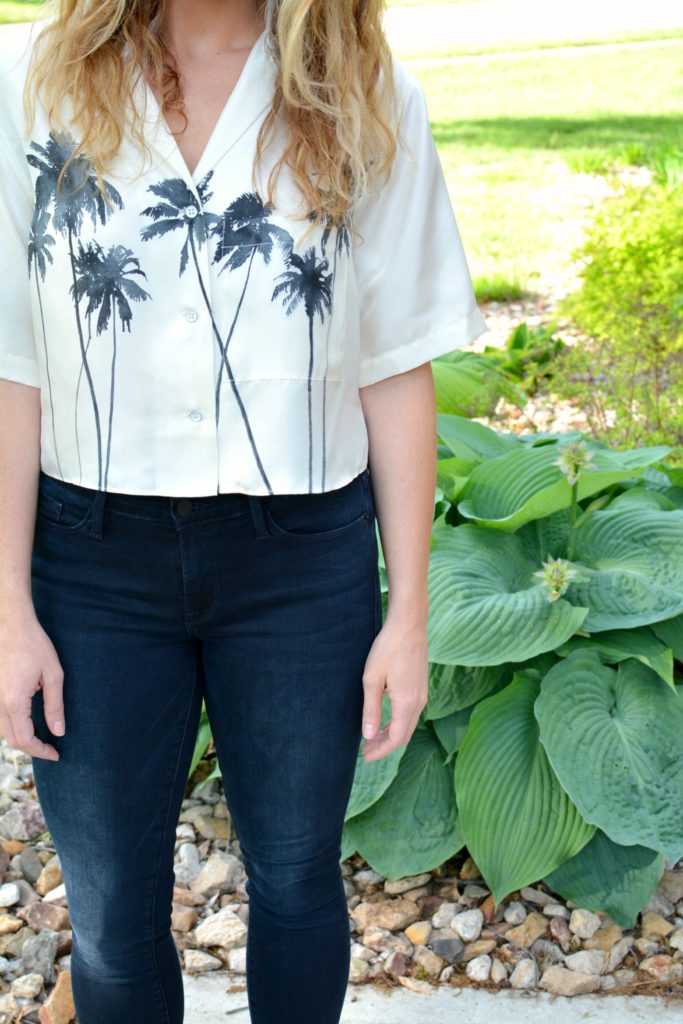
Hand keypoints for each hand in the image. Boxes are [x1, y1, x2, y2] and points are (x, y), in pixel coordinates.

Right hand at [0, 609, 63, 760]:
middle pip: (12, 739)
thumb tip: (58, 731)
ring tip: (41, 738)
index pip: (25, 739)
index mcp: (14, 701)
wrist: (11, 624)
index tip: (56, 754)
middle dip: (31, 748)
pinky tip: (27, 722)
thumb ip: (55, 705)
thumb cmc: (34, 645)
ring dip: (21, 738)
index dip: (41, 751)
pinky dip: (12, 726)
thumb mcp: (53, 675)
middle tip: (51, 749)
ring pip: (3, 730)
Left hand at [360, 614, 427, 761]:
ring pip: (408, 724)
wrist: (409, 624)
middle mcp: (419, 702)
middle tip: (365, 750)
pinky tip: (385, 719)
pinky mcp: (421, 686)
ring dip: (391, 734)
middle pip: (404, 734)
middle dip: (385, 745)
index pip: (396, 738)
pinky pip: (411, 713)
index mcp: (407, 703)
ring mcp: (422, 694)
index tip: (365, 756)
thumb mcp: (372, 679)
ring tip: (372, 737)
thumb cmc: (388, 648)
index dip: (381, 750)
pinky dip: (398, 722)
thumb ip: (371, 710)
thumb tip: (368, 736)